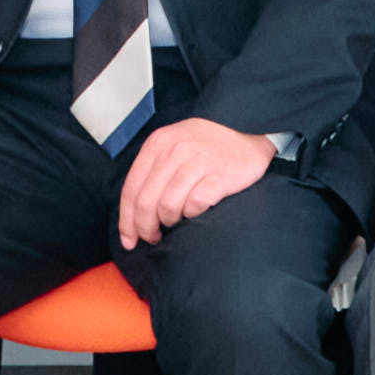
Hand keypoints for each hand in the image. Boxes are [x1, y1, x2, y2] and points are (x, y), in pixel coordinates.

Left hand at [116, 118, 274, 249]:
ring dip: (169, 221)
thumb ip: (152, 170)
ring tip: (176, 222)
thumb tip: (133, 212)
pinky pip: (195, 205)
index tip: (129, 239)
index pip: (131, 189)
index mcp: (158, 143)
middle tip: (152, 238)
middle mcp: (174, 150)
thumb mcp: (173, 145)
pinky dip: (192, 214)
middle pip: (146, 201)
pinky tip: (195, 211)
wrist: (248, 135)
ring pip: (168, 206)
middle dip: (145, 227)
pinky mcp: (220, 175)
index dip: (126, 220)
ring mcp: (198, 161)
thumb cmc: (206, 146)